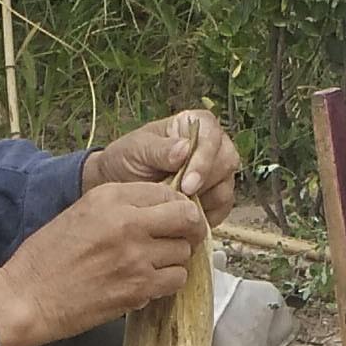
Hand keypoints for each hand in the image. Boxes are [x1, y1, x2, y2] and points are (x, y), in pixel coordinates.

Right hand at [0, 179, 211, 345]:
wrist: (27, 297)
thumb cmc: (47, 257)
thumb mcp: (81, 213)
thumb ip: (120, 207)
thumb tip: (159, 210)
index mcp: (110, 197)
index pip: (167, 192)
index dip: (176, 206)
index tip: (172, 218)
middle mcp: (127, 222)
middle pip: (186, 218)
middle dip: (190, 229)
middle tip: (181, 239)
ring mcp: (136, 257)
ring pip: (184, 252)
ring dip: (175, 259)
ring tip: (155, 264)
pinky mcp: (138, 288)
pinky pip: (175, 280)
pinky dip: (167, 282)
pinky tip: (149, 283)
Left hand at [87, 107, 241, 225]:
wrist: (119, 185)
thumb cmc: (128, 159)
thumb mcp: (136, 149)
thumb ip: (159, 149)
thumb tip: (185, 149)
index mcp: (196, 125)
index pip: (212, 137)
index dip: (204, 161)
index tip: (187, 184)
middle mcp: (213, 146)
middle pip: (226, 162)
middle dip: (205, 183)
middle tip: (182, 199)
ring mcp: (218, 173)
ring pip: (226, 188)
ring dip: (203, 202)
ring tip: (176, 208)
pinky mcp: (217, 198)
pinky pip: (222, 209)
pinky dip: (205, 217)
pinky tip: (184, 220)